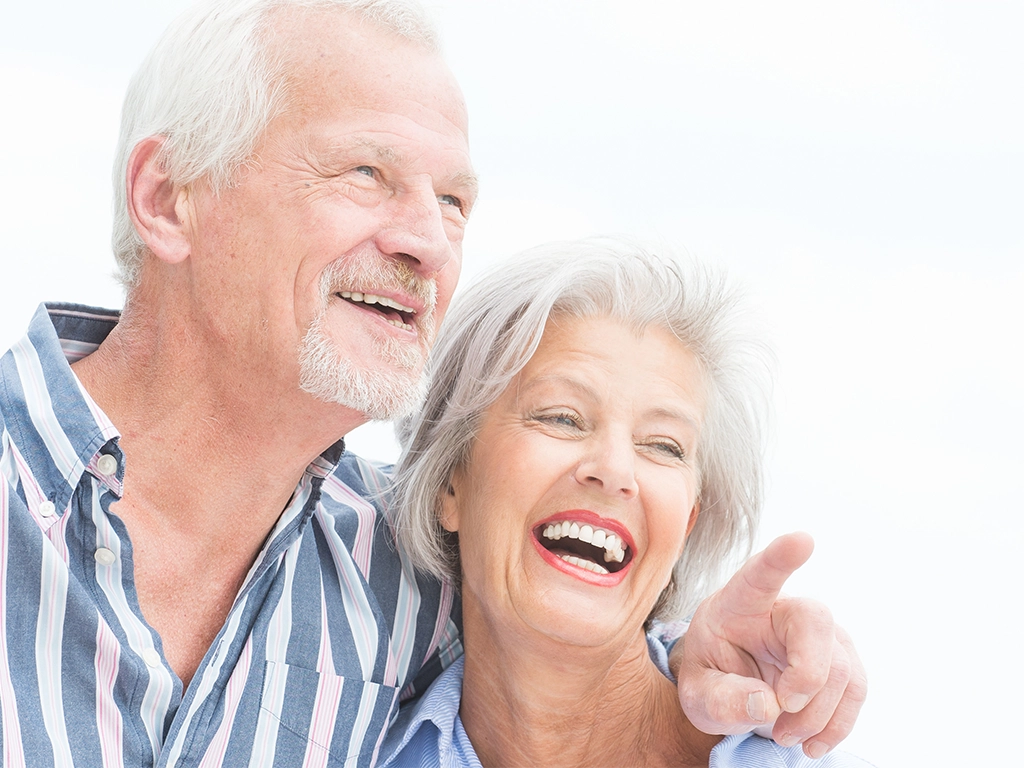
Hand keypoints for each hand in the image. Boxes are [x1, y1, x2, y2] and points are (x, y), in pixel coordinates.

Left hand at [672, 532, 866, 758]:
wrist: (731, 684)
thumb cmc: (712, 675)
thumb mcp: (697, 694)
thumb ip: (721, 699)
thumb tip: (765, 703)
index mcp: (740, 601)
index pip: (762, 572)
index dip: (782, 557)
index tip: (803, 540)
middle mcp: (784, 608)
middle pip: (816, 621)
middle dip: (806, 677)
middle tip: (779, 713)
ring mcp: (819, 632)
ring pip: (840, 665)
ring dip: (816, 714)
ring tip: (783, 735)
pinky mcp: (841, 658)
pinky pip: (856, 689)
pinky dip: (837, 724)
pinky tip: (811, 742)